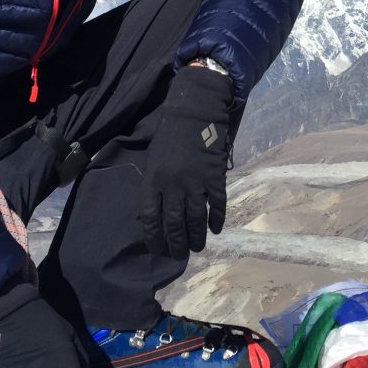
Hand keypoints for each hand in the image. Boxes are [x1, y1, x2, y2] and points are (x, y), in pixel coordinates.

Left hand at [140, 64, 232, 260]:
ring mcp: (195, 182)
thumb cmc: (170, 135)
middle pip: (174, 223)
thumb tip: (154, 212)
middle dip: (176, 243)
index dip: (155, 237)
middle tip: (179, 255)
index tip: (159, 249)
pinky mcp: (214, 177)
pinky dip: (217, 219)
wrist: (193, 112)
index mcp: (153, 181)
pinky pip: (216, 205)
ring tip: (198, 247)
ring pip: (195, 219)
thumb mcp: (153, 161)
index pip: (151, 219)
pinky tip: (216, 229)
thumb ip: (154, 186)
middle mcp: (172, 186)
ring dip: (197, 236)